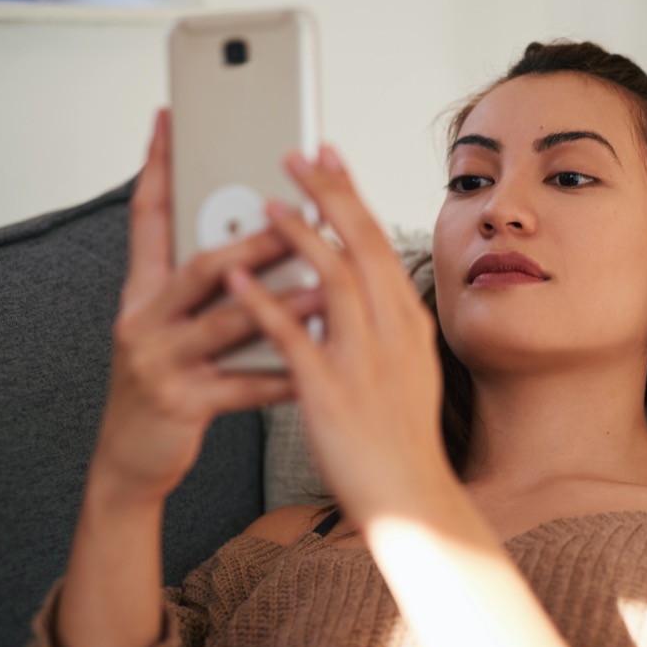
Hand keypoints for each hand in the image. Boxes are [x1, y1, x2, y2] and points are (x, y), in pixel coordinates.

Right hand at [90, 109, 320, 505]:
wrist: (132, 458)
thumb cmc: (167, 383)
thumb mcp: (173, 326)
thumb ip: (204, 286)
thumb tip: (259, 235)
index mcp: (144, 292)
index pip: (147, 216)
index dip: (156, 166)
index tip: (170, 119)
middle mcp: (144, 319)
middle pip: (200, 265)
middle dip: (254, 237)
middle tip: (299, 211)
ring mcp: (158, 361)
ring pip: (227, 321)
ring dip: (281, 302)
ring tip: (325, 285)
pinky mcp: (180, 403)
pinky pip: (244, 384)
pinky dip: (285, 371)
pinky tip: (318, 361)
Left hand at [225, 145, 449, 520]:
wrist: (410, 496)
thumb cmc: (401, 436)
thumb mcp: (407, 369)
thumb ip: (382, 325)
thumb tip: (359, 288)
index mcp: (406, 322)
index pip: (378, 241)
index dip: (352, 193)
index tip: (329, 155)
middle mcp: (392, 331)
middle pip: (362, 244)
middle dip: (329, 191)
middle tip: (297, 151)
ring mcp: (364, 360)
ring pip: (334, 280)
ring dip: (300, 236)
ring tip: (267, 203)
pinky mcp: (331, 392)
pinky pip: (294, 338)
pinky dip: (265, 302)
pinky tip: (237, 277)